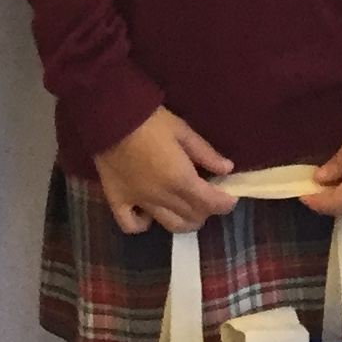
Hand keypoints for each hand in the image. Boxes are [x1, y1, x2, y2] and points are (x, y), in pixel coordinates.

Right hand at [95, 106, 236, 234]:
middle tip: (208, 197)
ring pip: (169, 225)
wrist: (110, 116)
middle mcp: (162, 197)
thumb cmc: (150, 120)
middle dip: (206, 210)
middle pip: (192, 217)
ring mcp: (138, 202)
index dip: (225, 203)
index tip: (231, 197)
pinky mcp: (117, 201)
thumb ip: (205, 153)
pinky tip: (149, 214)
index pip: (210, 203)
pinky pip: (131, 225)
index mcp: (180, 179)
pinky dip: (143, 225)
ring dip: (184, 222)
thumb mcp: (182, 130)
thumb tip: (227, 168)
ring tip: (188, 209)